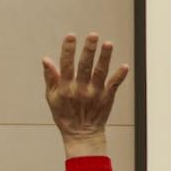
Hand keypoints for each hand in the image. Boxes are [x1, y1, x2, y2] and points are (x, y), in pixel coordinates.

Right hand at [43, 33, 129, 158]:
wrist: (82, 135)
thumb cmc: (65, 115)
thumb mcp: (52, 98)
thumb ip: (50, 78)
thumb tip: (46, 59)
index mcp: (66, 88)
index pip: (66, 66)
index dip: (68, 50)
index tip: (71, 36)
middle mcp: (80, 90)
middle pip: (85, 66)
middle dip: (89, 50)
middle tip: (93, 35)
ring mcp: (95, 94)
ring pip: (100, 73)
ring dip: (105, 58)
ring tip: (108, 44)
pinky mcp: (107, 98)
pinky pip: (114, 85)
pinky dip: (119, 76)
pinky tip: (124, 66)